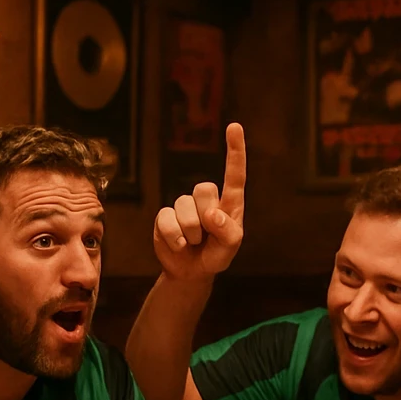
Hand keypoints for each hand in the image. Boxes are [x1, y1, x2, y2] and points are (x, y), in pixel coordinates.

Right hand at [152, 123, 244, 281]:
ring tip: (193, 244)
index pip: (234, 175)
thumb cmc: (215, 256)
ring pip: (184, 207)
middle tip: (207, 238)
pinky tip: (179, 246)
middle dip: (205, 218)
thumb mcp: (230, 248)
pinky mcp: (165, 216)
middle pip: (204, 190)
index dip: (235, 151)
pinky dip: (174, 238)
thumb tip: (212, 214)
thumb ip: (228, 232)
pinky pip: (167, 220)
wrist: (191, 272)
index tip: (234, 127)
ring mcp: (184, 206)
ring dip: (190, 233)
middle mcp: (207, 200)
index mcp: (229, 204)